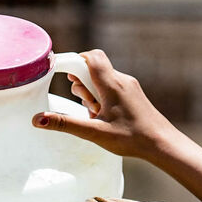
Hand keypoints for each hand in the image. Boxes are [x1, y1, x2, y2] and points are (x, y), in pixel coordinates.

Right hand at [32, 49, 201, 200]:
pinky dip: (102, 96)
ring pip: (103, 78)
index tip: (61, 73)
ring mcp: (129, 86)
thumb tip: (38, 119)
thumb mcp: (94, 132)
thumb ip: (65, 124)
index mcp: (112, 84)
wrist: (162, 144)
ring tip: (94, 113)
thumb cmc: (131, 138)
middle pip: (94, 66)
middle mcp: (121, 80)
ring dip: (92, 91)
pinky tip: (104, 116)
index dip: (74, 60)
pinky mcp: (133, 94)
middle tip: (83, 102)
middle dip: (82, 80)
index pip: (90, 57)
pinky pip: (112, 86)